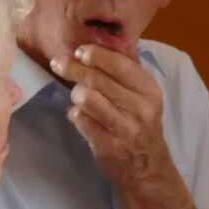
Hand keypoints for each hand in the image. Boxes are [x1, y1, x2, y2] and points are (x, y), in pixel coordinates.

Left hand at [50, 45, 192, 208]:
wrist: (147, 167)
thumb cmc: (140, 125)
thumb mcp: (144, 96)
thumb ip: (127, 70)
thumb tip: (106, 41)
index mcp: (150, 90)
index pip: (121, 65)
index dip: (97, 55)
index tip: (80, 51)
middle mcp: (141, 108)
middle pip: (99, 80)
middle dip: (74, 69)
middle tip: (58, 63)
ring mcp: (125, 129)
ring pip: (88, 99)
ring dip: (76, 94)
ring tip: (77, 96)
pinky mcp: (108, 145)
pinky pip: (81, 120)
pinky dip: (74, 114)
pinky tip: (78, 115)